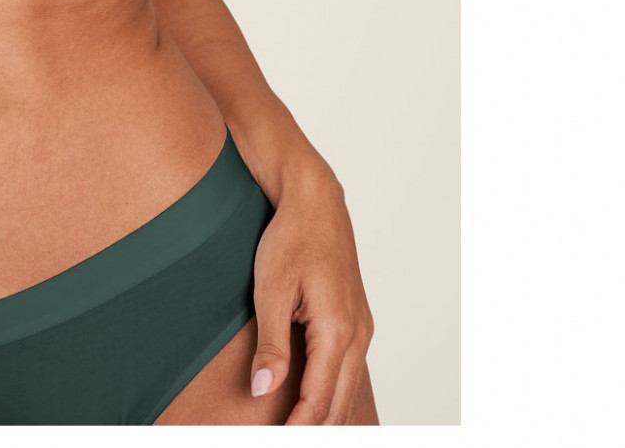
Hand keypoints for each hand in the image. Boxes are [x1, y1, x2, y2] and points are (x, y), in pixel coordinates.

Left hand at [249, 160, 373, 424]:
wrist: (315, 201)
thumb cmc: (290, 238)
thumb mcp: (271, 289)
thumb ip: (271, 345)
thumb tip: (263, 390)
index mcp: (337, 331)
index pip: (318, 401)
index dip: (297, 429)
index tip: (275, 440)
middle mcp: (357, 335)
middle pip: (339, 404)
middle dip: (314, 429)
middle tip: (283, 438)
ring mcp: (361, 328)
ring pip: (347, 390)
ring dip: (325, 415)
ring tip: (296, 428)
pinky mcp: (357, 320)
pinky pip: (348, 369)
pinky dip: (333, 392)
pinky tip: (314, 402)